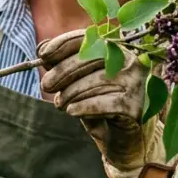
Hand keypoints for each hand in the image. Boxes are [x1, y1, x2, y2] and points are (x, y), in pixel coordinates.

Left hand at [37, 29, 163, 177]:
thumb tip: (41, 48)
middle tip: (46, 85)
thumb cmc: (99, 104)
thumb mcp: (78, 83)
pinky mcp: (134, 106)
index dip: (63, 44)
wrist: (123, 138)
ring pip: (95, 82)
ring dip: (70, 93)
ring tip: (59, 103)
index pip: (89, 38)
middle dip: (63, 71)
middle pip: (90, 58)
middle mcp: (130, 61)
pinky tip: (72, 111)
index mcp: (117, 50)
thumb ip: (62, 64)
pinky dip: (83, 107)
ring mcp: (135, 83)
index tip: (43, 54)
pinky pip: (103, 103)